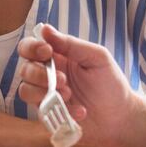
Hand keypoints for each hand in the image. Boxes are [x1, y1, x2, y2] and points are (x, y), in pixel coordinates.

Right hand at [17, 24, 139, 146]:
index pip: (30, 47)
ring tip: (70, 95)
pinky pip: (41, 111)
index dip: (32, 47)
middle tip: (63, 79)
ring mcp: (47, 95)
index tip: (47, 51)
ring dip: (45, 92)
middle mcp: (48, 74)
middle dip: (40, 74)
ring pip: (25, 90)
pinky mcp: (49, 114)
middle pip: (24, 69)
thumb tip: (45, 29)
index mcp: (58, 56)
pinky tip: (80, 111)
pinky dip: (60, 110)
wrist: (121, 117)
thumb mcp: (97, 57)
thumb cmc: (111, 83)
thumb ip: (71, 44)